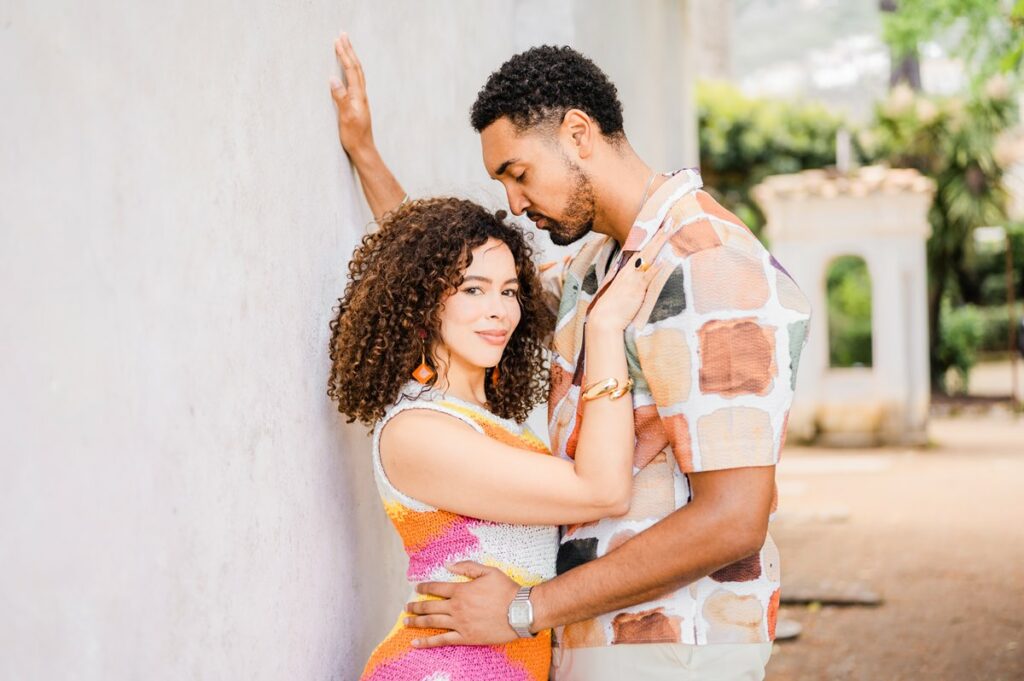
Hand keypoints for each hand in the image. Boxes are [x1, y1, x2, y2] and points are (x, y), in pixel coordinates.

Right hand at [329, 32, 373, 157]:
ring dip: (350, 58)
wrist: (363, 150)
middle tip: (343, 35)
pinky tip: (347, 70)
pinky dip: (350, 69)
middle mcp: (361, 95)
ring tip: (345, 46)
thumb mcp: (345, 117)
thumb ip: (341, 98)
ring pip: (357, 73)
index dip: (345, 54)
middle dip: (349, 50)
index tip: (339, 40)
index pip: (351, 70)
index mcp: (358, 96)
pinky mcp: (357, 104)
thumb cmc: (354, 136)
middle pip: (356, 67)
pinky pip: (354, 81)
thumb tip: (333, 79)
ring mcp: (360, 99)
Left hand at [403, 562, 520, 647]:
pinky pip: (442, 640)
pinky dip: (427, 642)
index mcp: (461, 590)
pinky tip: (416, 643)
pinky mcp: (465, 637)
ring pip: (432, 623)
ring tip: (406, 622)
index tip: (417, 588)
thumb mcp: (489, 571)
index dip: (425, 587)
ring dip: (417, 622)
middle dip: (416, 606)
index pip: (437, 588)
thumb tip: (449, 564)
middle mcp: (456, 607)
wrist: (520, 611)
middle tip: (407, 607)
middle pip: (430, 607)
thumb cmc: (506, 590)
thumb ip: (467, 567)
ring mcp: (459, 623)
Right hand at [588, 226, 673, 330]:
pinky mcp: (636, 289)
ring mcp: (633, 278)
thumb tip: (645, 276)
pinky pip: (647, 276)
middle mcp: (630, 270)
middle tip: (671, 220)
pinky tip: (664, 259)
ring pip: (649, 256)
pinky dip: (655, 268)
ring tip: (671, 230)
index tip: (661, 226)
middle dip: (659, 234)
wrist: (604, 319)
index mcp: (627, 270)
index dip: (652, 238)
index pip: (642, 249)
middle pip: (647, 248)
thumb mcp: (624, 291)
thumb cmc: (614, 307)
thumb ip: (634, 282)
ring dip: (660, 243)